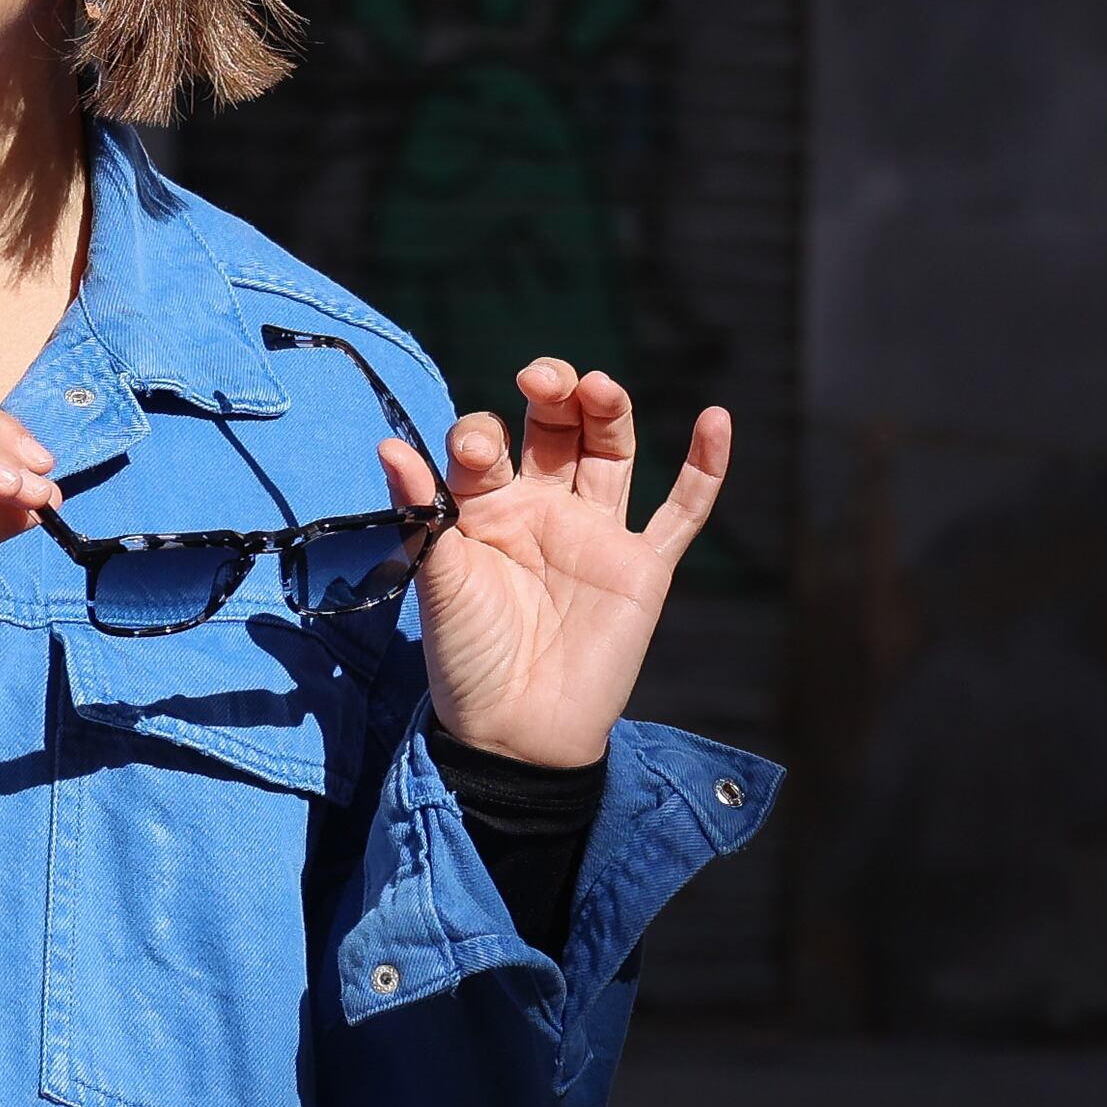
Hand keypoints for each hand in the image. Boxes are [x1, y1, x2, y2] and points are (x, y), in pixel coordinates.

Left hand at [388, 359, 727, 770]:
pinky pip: (683, 511)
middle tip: (542, 376)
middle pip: (556, 428)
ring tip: (598, 386)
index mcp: (487, 507)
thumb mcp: (433, 578)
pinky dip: (706, 466)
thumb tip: (388, 445)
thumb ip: (420, 512)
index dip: (482, 433)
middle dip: (552, 393)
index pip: (490, 442)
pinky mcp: (644, 568)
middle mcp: (543, 510)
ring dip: (609, 410)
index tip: (476, 450)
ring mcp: (597, 535)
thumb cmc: (467, 657)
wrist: (517, 730)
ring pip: (611, 452)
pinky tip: (718, 417)